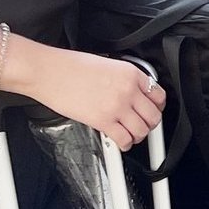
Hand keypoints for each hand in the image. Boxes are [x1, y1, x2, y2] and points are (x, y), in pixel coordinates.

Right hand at [7, 44, 165, 151]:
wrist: (50, 72)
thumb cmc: (71, 67)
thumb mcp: (108, 64)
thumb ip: (124, 79)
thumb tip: (133, 92)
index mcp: (131, 73)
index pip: (158, 95)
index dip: (157, 107)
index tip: (152, 111)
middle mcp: (128, 90)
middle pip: (154, 116)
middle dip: (150, 124)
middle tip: (143, 126)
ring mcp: (117, 106)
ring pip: (142, 130)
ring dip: (138, 136)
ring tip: (131, 135)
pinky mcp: (103, 120)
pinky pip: (125, 139)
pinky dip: (125, 144)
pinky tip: (121, 142)